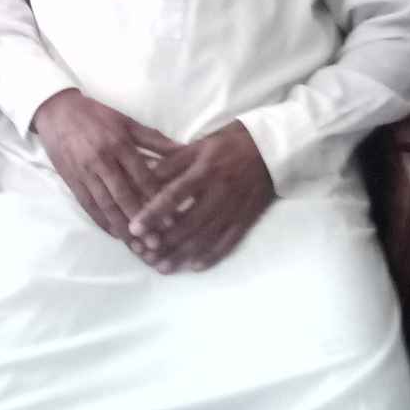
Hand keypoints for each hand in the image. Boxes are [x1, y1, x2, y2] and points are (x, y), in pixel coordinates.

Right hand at [32, 89, 180, 241]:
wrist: (56, 111)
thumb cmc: (96, 115)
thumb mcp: (126, 121)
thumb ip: (154, 139)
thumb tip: (183, 150)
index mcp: (118, 143)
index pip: (141, 177)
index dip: (156, 199)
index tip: (171, 220)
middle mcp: (102, 161)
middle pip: (123, 196)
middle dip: (140, 221)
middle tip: (156, 244)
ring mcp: (85, 173)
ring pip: (106, 205)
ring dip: (122, 228)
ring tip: (137, 247)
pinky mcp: (72, 181)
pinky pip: (88, 206)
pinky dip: (102, 222)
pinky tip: (115, 235)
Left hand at [127, 121, 273, 273]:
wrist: (274, 147)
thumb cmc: (230, 142)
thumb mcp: (199, 144)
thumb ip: (173, 161)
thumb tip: (146, 175)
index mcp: (205, 170)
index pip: (174, 195)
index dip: (153, 214)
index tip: (135, 229)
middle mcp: (220, 192)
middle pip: (189, 223)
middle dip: (165, 242)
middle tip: (144, 255)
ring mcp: (235, 208)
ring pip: (206, 237)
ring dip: (182, 254)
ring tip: (162, 266)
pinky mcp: (247, 218)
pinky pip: (228, 242)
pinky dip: (211, 256)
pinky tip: (194, 266)